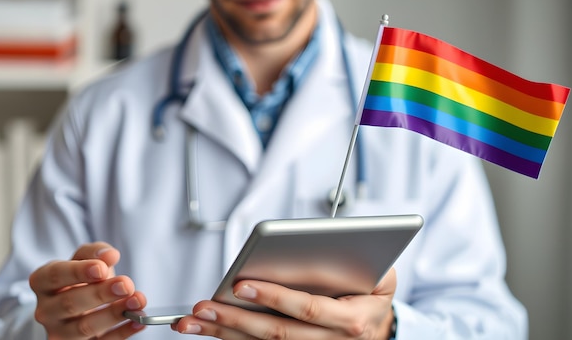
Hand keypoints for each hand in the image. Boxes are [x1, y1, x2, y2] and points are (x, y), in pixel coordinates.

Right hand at [29, 242, 146, 338]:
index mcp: (43, 282)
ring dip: (114, 314)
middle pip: (70, 303)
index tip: (102, 269)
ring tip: (138, 301)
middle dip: (100, 294)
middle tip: (126, 285)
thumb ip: (95, 252)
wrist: (80, 304)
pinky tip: (138, 321)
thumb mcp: (85, 259)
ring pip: (85, 327)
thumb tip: (110, 255)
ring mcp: (60, 332)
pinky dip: (122, 332)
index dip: (78, 272)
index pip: (55, 275)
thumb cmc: (82, 278)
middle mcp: (46, 310)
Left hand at [174, 268, 396, 338]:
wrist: (378, 325)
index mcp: (352, 320)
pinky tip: (211, 330)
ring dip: (225, 334)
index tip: (240, 284)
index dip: (273, 298)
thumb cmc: (372, 291)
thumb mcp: (378, 273)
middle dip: (235, 320)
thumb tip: (314, 241)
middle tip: (204, 306)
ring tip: (194, 321)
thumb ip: (351, 259)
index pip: (306, 309)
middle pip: (277, 333)